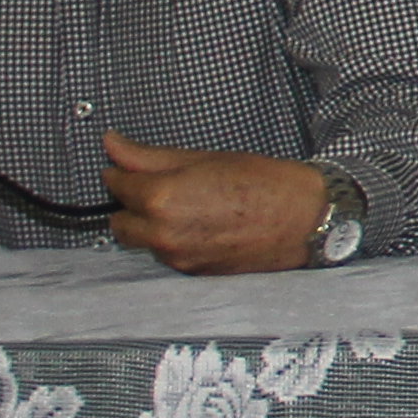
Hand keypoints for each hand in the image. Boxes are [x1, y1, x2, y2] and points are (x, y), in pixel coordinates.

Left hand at [102, 134, 338, 273]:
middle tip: (158, 187)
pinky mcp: (192, 273)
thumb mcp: (204, 158)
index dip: (122, 171)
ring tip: (189, 207)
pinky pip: (166, 255)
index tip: (130, 166)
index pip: (116, 184)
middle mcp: (162, 233)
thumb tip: (112, 144)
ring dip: (151, 226)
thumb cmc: (263, 183)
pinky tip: (202, 226)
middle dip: (131, 205)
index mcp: (160, 198)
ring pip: (142, 241)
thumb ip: (150, 156)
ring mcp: (176, 258)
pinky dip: (173, 241)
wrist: (305, 218)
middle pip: (118, 222)